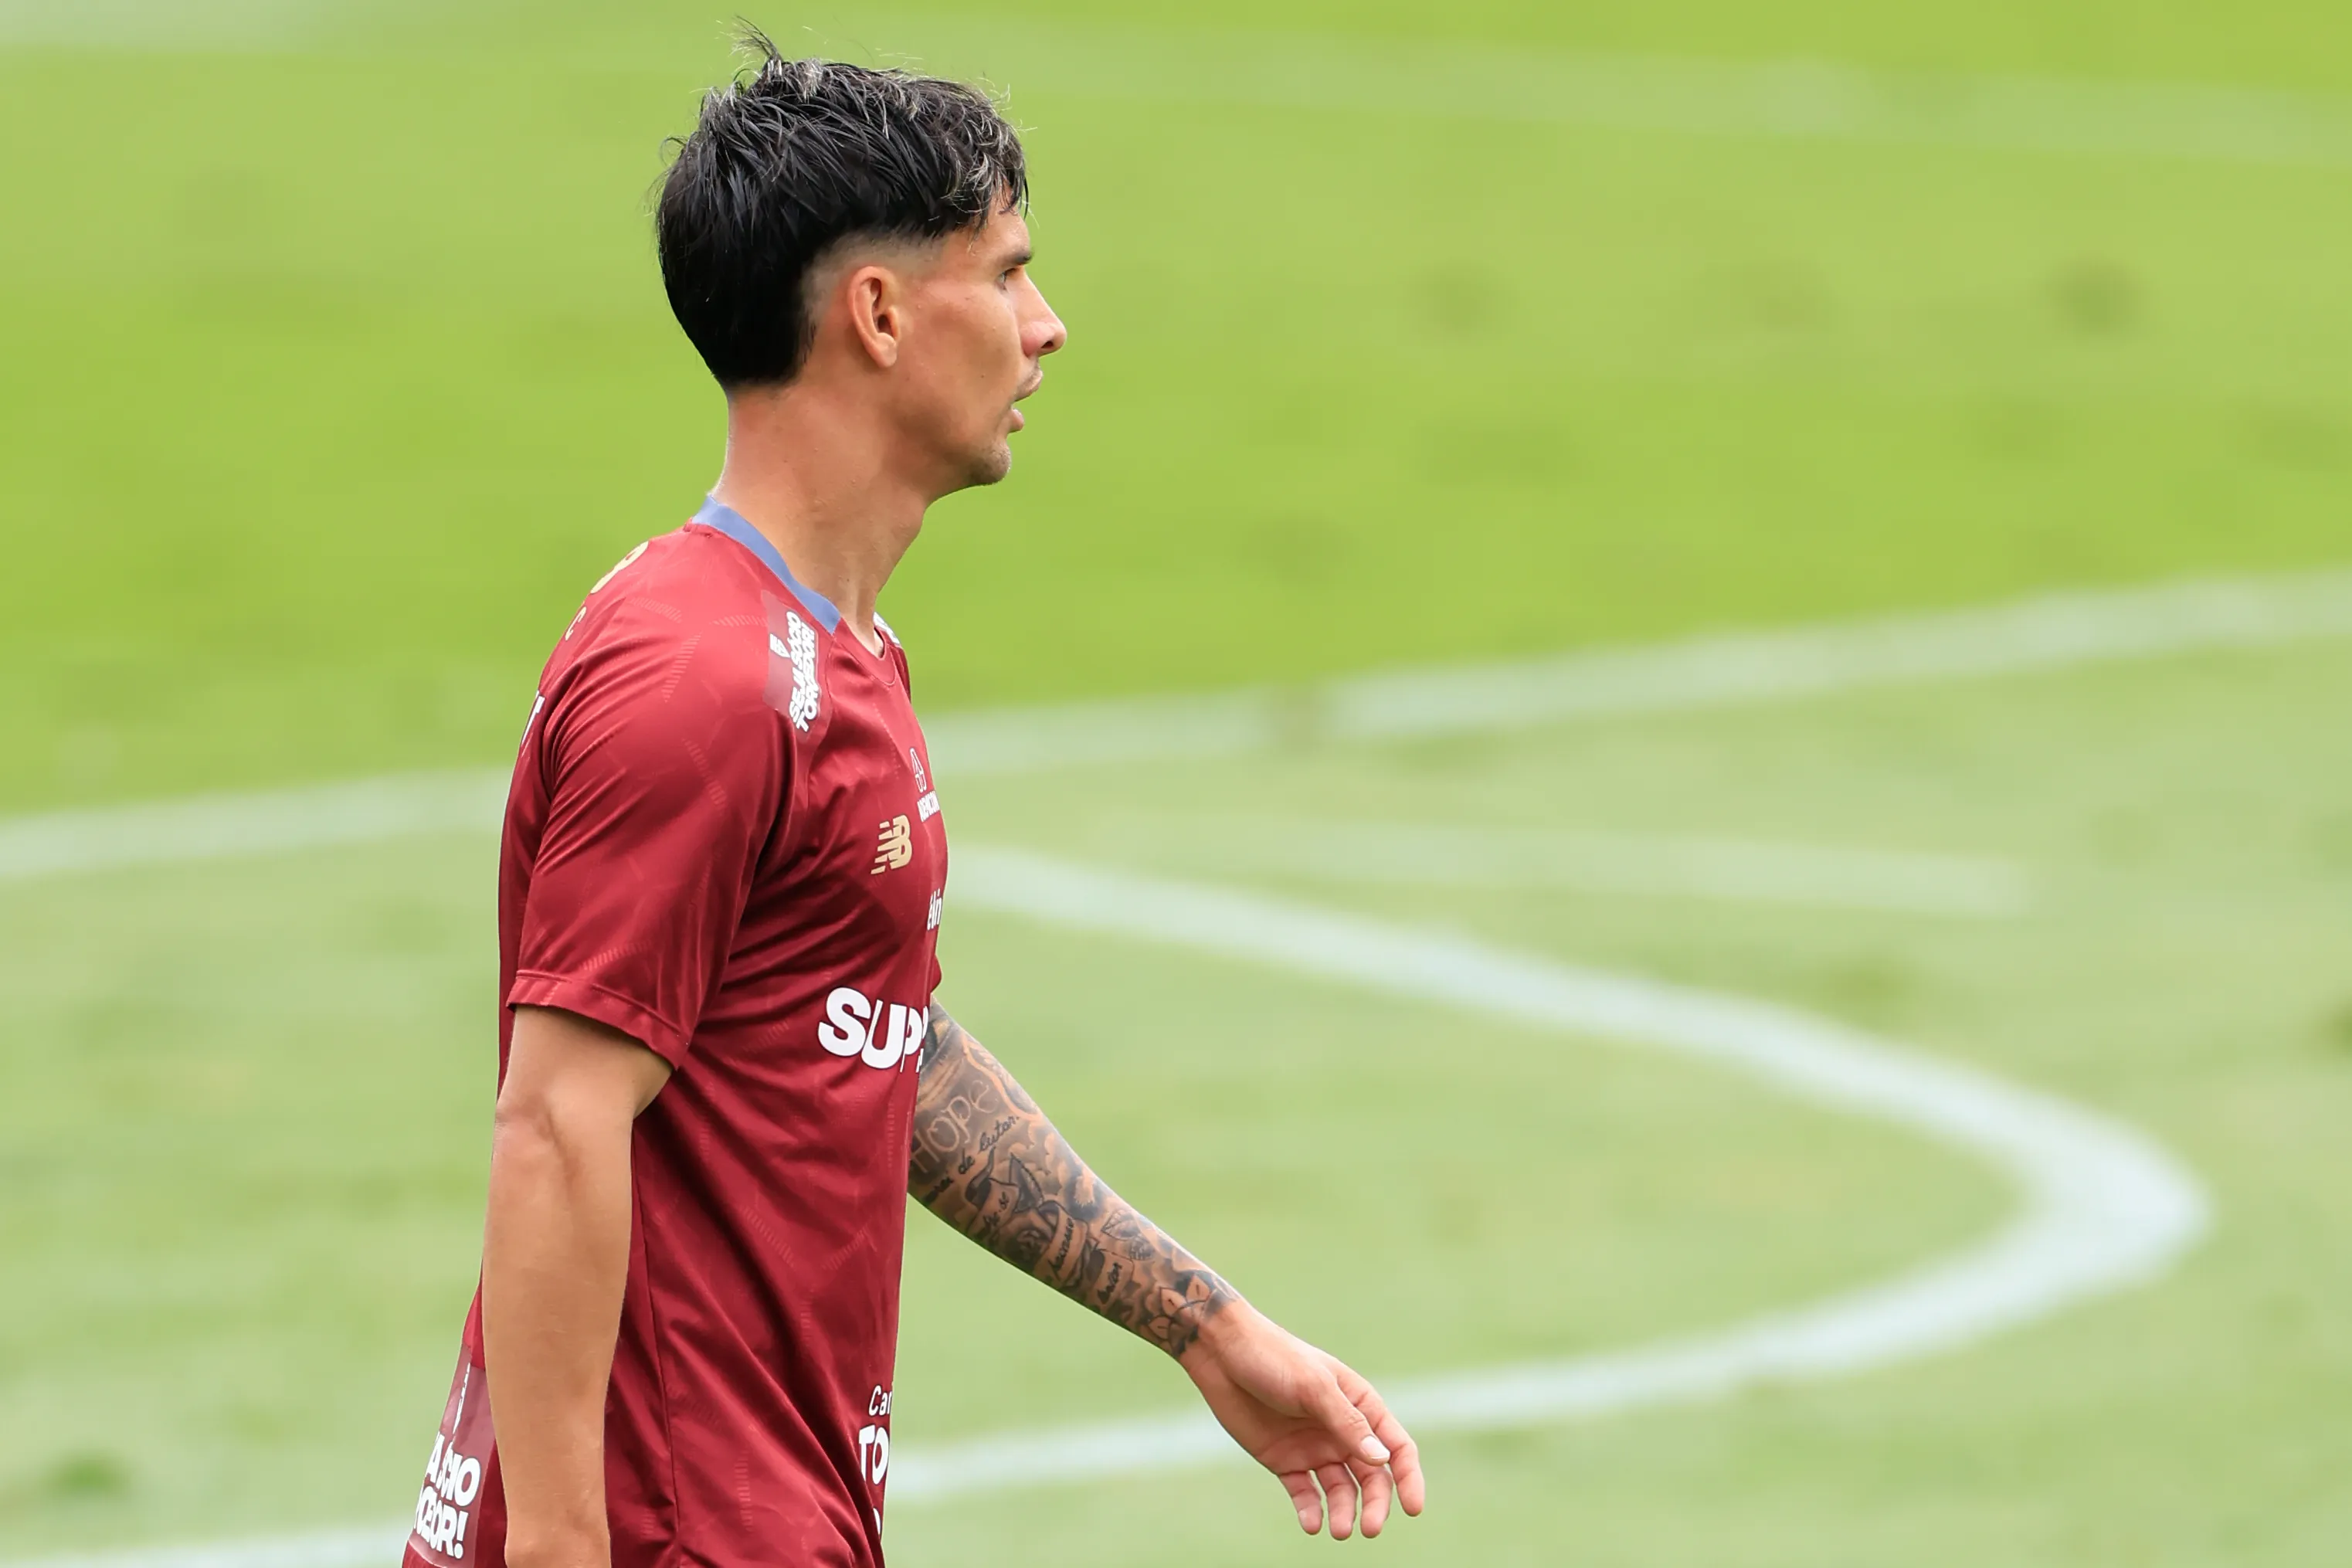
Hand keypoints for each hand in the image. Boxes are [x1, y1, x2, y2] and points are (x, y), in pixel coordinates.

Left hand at [1178, 1302, 1424, 1539]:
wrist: (1222, 1355)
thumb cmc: (1274, 1358)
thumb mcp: (1314, 1387)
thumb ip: (1347, 1423)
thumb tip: (1382, 1460)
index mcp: (1359, 1405)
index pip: (1395, 1446)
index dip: (1408, 1478)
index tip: (1413, 1509)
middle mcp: (1341, 1430)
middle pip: (1371, 1476)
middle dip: (1375, 1504)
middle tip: (1369, 1529)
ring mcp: (1314, 1447)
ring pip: (1341, 1490)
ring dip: (1344, 1511)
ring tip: (1339, 1530)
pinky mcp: (1285, 1461)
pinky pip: (1305, 1494)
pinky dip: (1311, 1511)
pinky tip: (1311, 1523)